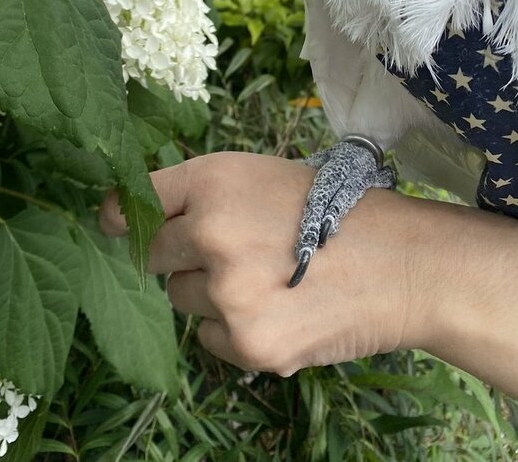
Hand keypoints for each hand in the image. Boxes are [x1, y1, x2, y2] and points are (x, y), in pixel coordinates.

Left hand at [100, 151, 428, 375]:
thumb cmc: (333, 210)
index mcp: (214, 180)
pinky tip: (278, 309)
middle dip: (178, 256)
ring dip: (209, 294)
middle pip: (150, 255)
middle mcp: (210, 231)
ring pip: (181, 298)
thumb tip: (132, 217)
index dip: (122, 214)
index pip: (138, 199)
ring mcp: (227, 291)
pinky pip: (211, 338)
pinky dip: (234, 330)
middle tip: (230, 253)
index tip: (115, 223)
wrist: (402, 264)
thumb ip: (203, 194)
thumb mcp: (262, 177)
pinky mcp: (246, 341)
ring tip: (267, 279)